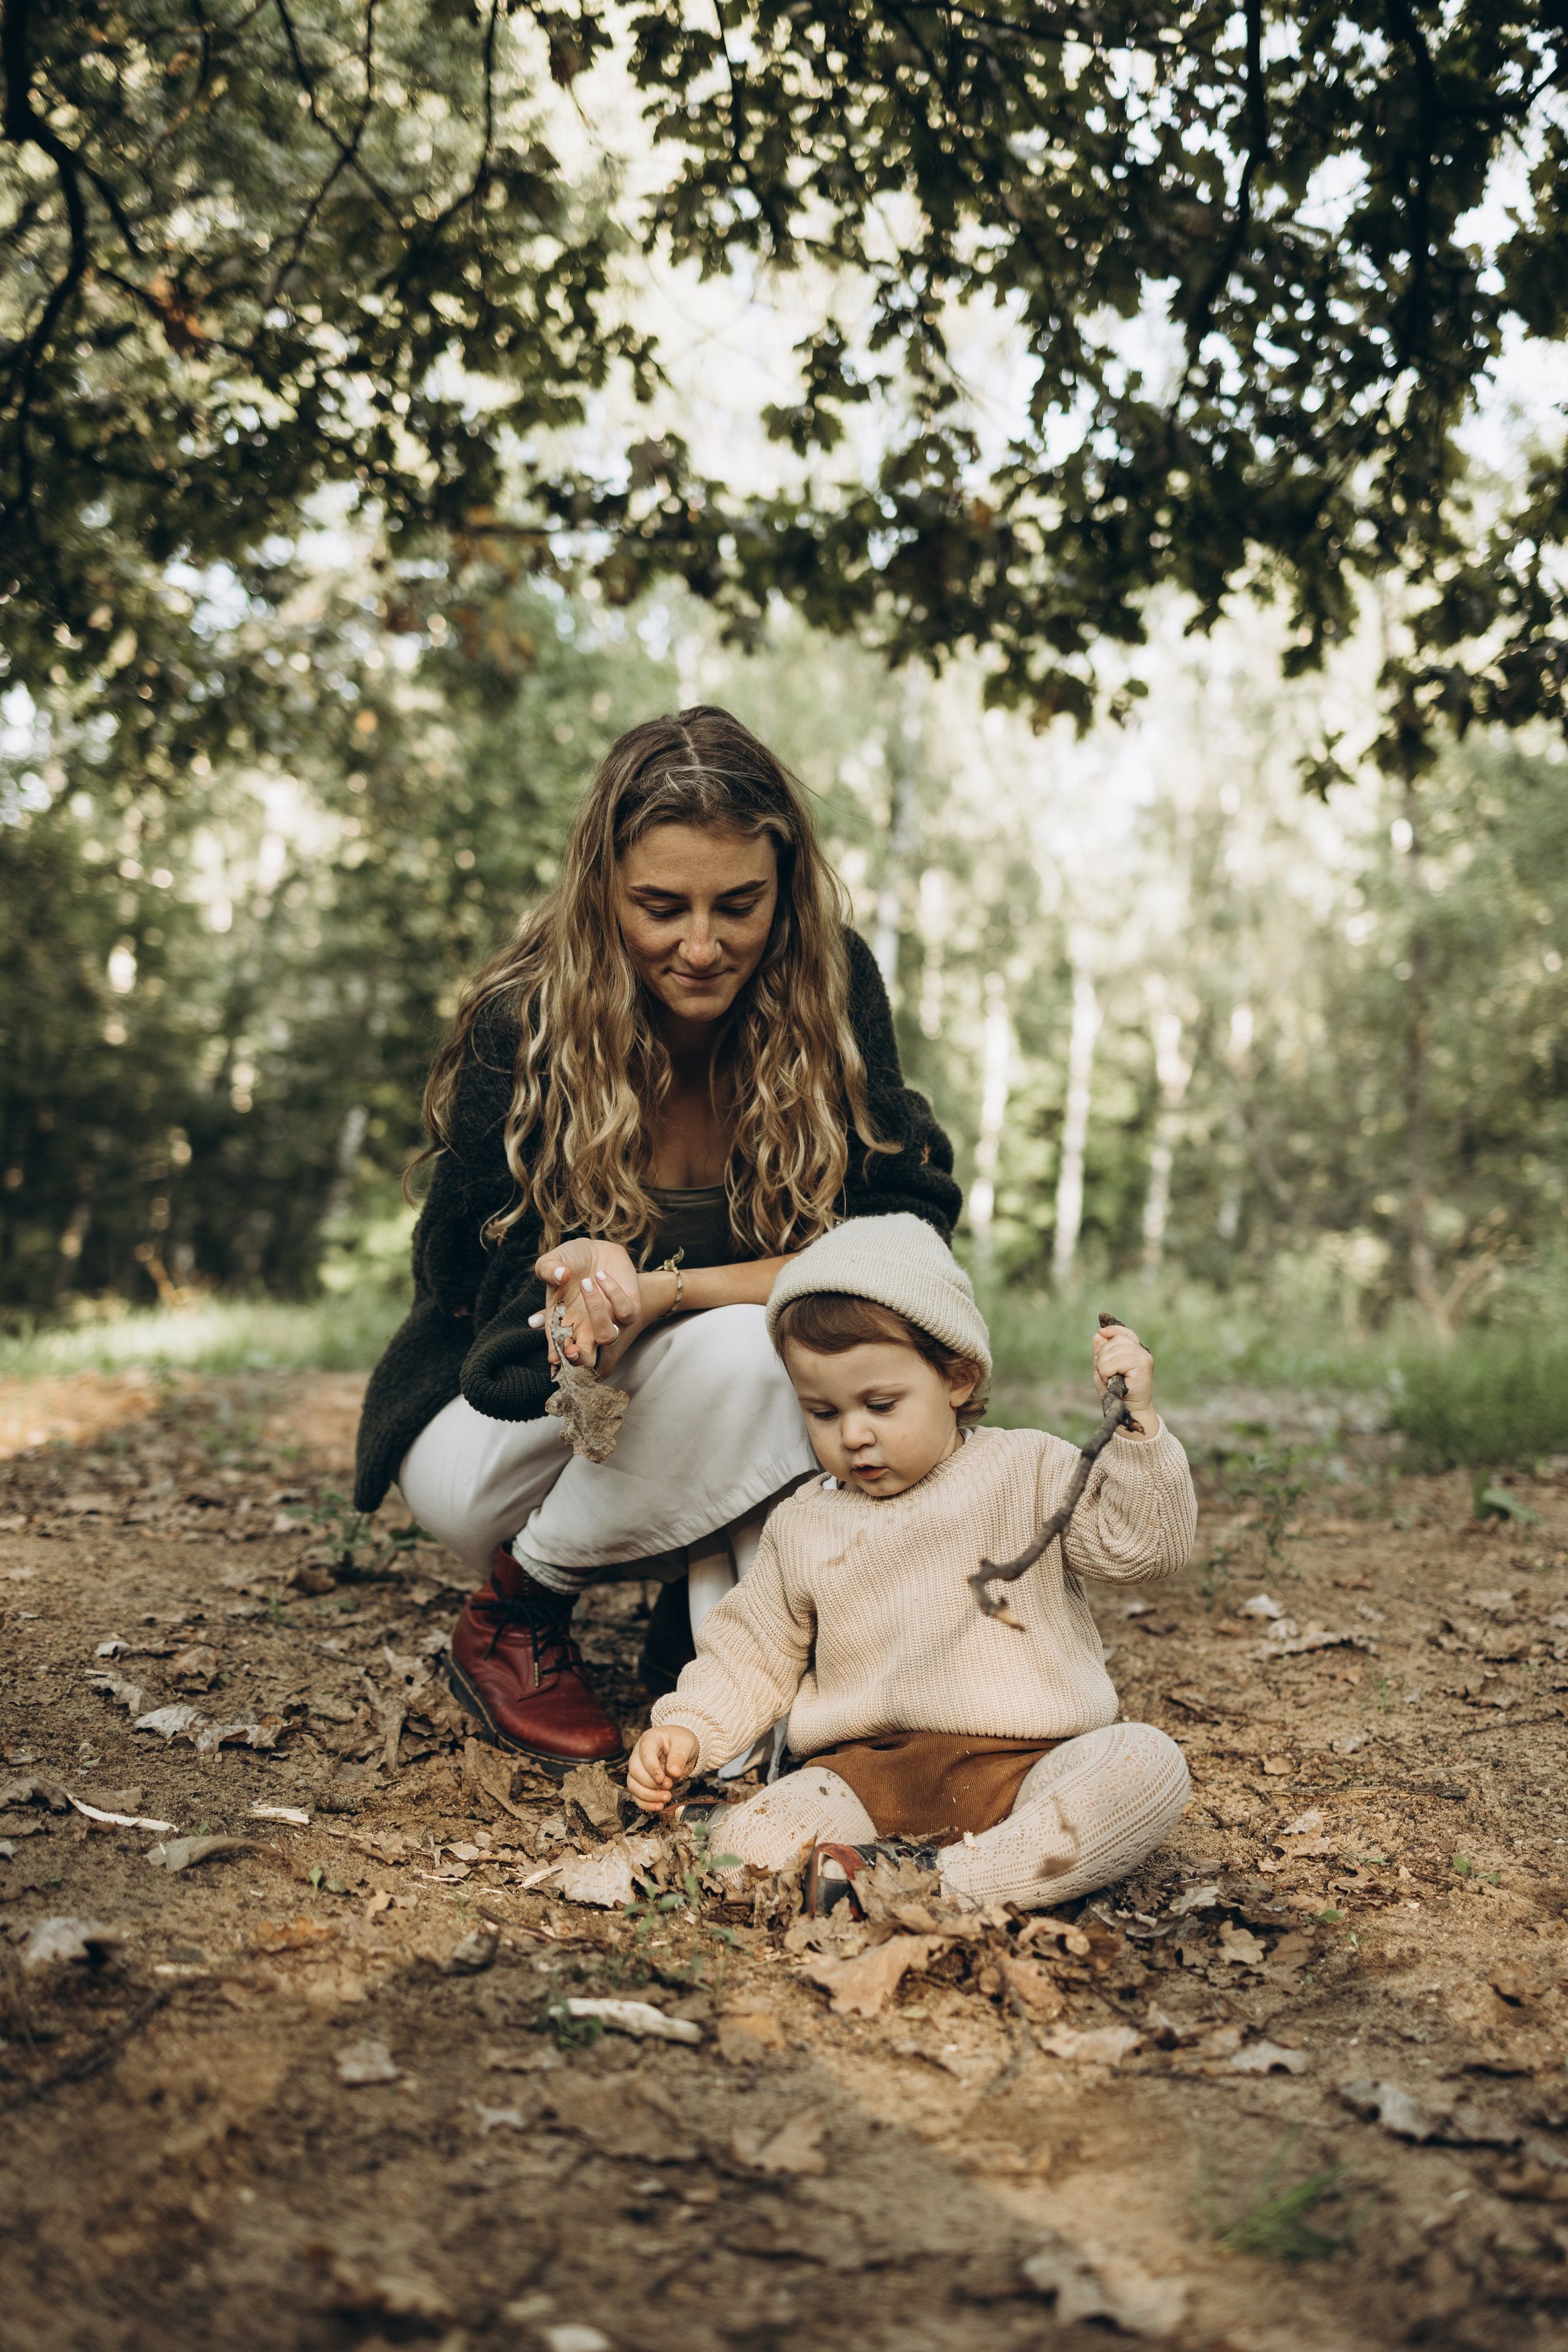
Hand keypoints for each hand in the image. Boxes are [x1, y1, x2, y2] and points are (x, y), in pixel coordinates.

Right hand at [529, 1238, 640, 1367]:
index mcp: (563, 1323)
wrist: (594, 1249)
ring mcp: (609, 1320)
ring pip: (607, 1336)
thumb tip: (559, 1276)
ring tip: (585, 1283)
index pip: (560, 1348)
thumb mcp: (552, 1262)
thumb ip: (548, 1269)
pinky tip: (600, 1275)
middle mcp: (586, 1327)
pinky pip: (625, 1312)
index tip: (555, 1356)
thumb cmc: (570, 1261)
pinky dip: (613, 1293)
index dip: (558, 1355)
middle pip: (587, 1358)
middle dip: (580, 1359)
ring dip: (595, 1312)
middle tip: (572, 1350)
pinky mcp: (629, 1308)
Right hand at [627, 1725, 699, 1810]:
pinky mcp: (641, 1781)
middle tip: (669, 1786)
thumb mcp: (686, 1744)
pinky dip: (646, 1803)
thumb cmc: (682, 1741)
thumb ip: (679, 1756)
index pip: (645, 1754)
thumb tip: (673, 1772)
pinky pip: (636, 1795)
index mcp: (650, 1739)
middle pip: (635, 1770)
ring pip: (633, 1784)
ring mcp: (639, 1768)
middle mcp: (639, 1753)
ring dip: (648, 1796)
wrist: (682, 1748)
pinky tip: (659, 1806)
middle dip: (650, 1783)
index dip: (652, 1769)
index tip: (663, 1779)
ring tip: (666, 1798)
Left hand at [1092, 1322, 1155, 1433]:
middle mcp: (1141, 1352)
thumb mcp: (1103, 1369)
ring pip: (1113, 1350)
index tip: (1101, 1332)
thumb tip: (1099, 1334)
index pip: (1125, 1333)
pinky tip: (1112, 1380)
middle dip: (1103, 1356)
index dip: (1113, 1330)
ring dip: (1104, 1366)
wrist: (1127, 1409)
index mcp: (1134, 1351)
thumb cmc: (1115, 1391)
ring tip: (1109, 1378)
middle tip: (1106, 1374)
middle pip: (1115, 1340)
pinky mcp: (1143, 1365)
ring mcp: (1143, 1357)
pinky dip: (1107, 1371)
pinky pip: (1116, 1361)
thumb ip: (1100, 1352)